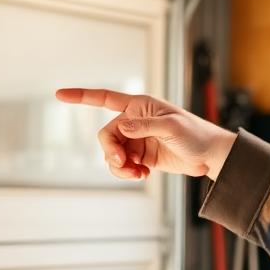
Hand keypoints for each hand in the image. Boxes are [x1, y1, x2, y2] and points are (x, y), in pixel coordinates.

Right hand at [55, 88, 236, 180]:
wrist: (210, 155)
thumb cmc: (195, 134)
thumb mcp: (171, 127)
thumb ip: (144, 126)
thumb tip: (121, 126)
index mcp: (139, 106)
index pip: (104, 98)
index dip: (81, 96)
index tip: (59, 94)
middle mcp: (134, 121)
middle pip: (106, 136)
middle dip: (110, 152)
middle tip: (124, 164)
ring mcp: (136, 139)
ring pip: (111, 154)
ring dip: (119, 167)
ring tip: (137, 174)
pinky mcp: (141, 156)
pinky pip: (122, 165)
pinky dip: (126, 173)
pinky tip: (142, 175)